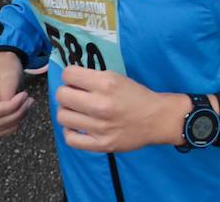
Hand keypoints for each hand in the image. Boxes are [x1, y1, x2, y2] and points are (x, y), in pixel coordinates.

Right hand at [0, 51, 32, 137]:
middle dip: (17, 114)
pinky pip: (1, 130)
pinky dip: (14, 124)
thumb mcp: (8, 75)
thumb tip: (12, 110)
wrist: (1, 64)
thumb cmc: (4, 66)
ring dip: (17, 120)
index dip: (13, 107)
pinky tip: (21, 111)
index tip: (25, 95)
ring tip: (27, 104)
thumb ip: (8, 94)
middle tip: (29, 100)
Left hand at [54, 65, 184, 154]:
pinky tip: (78, 127)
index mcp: (106, 83)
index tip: (75, 80)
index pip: (69, 75)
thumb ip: (94, 78)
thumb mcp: (117, 78)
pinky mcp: (100, 144)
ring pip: (62, 117)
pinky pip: (70, 139)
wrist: (157, 119)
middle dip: (65, 92)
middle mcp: (100, 104)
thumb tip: (69, 79)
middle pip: (61, 95)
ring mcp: (99, 127)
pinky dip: (70, 132)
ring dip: (67, 112)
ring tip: (76, 112)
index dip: (70, 76)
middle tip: (74, 95)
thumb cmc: (137, 96)